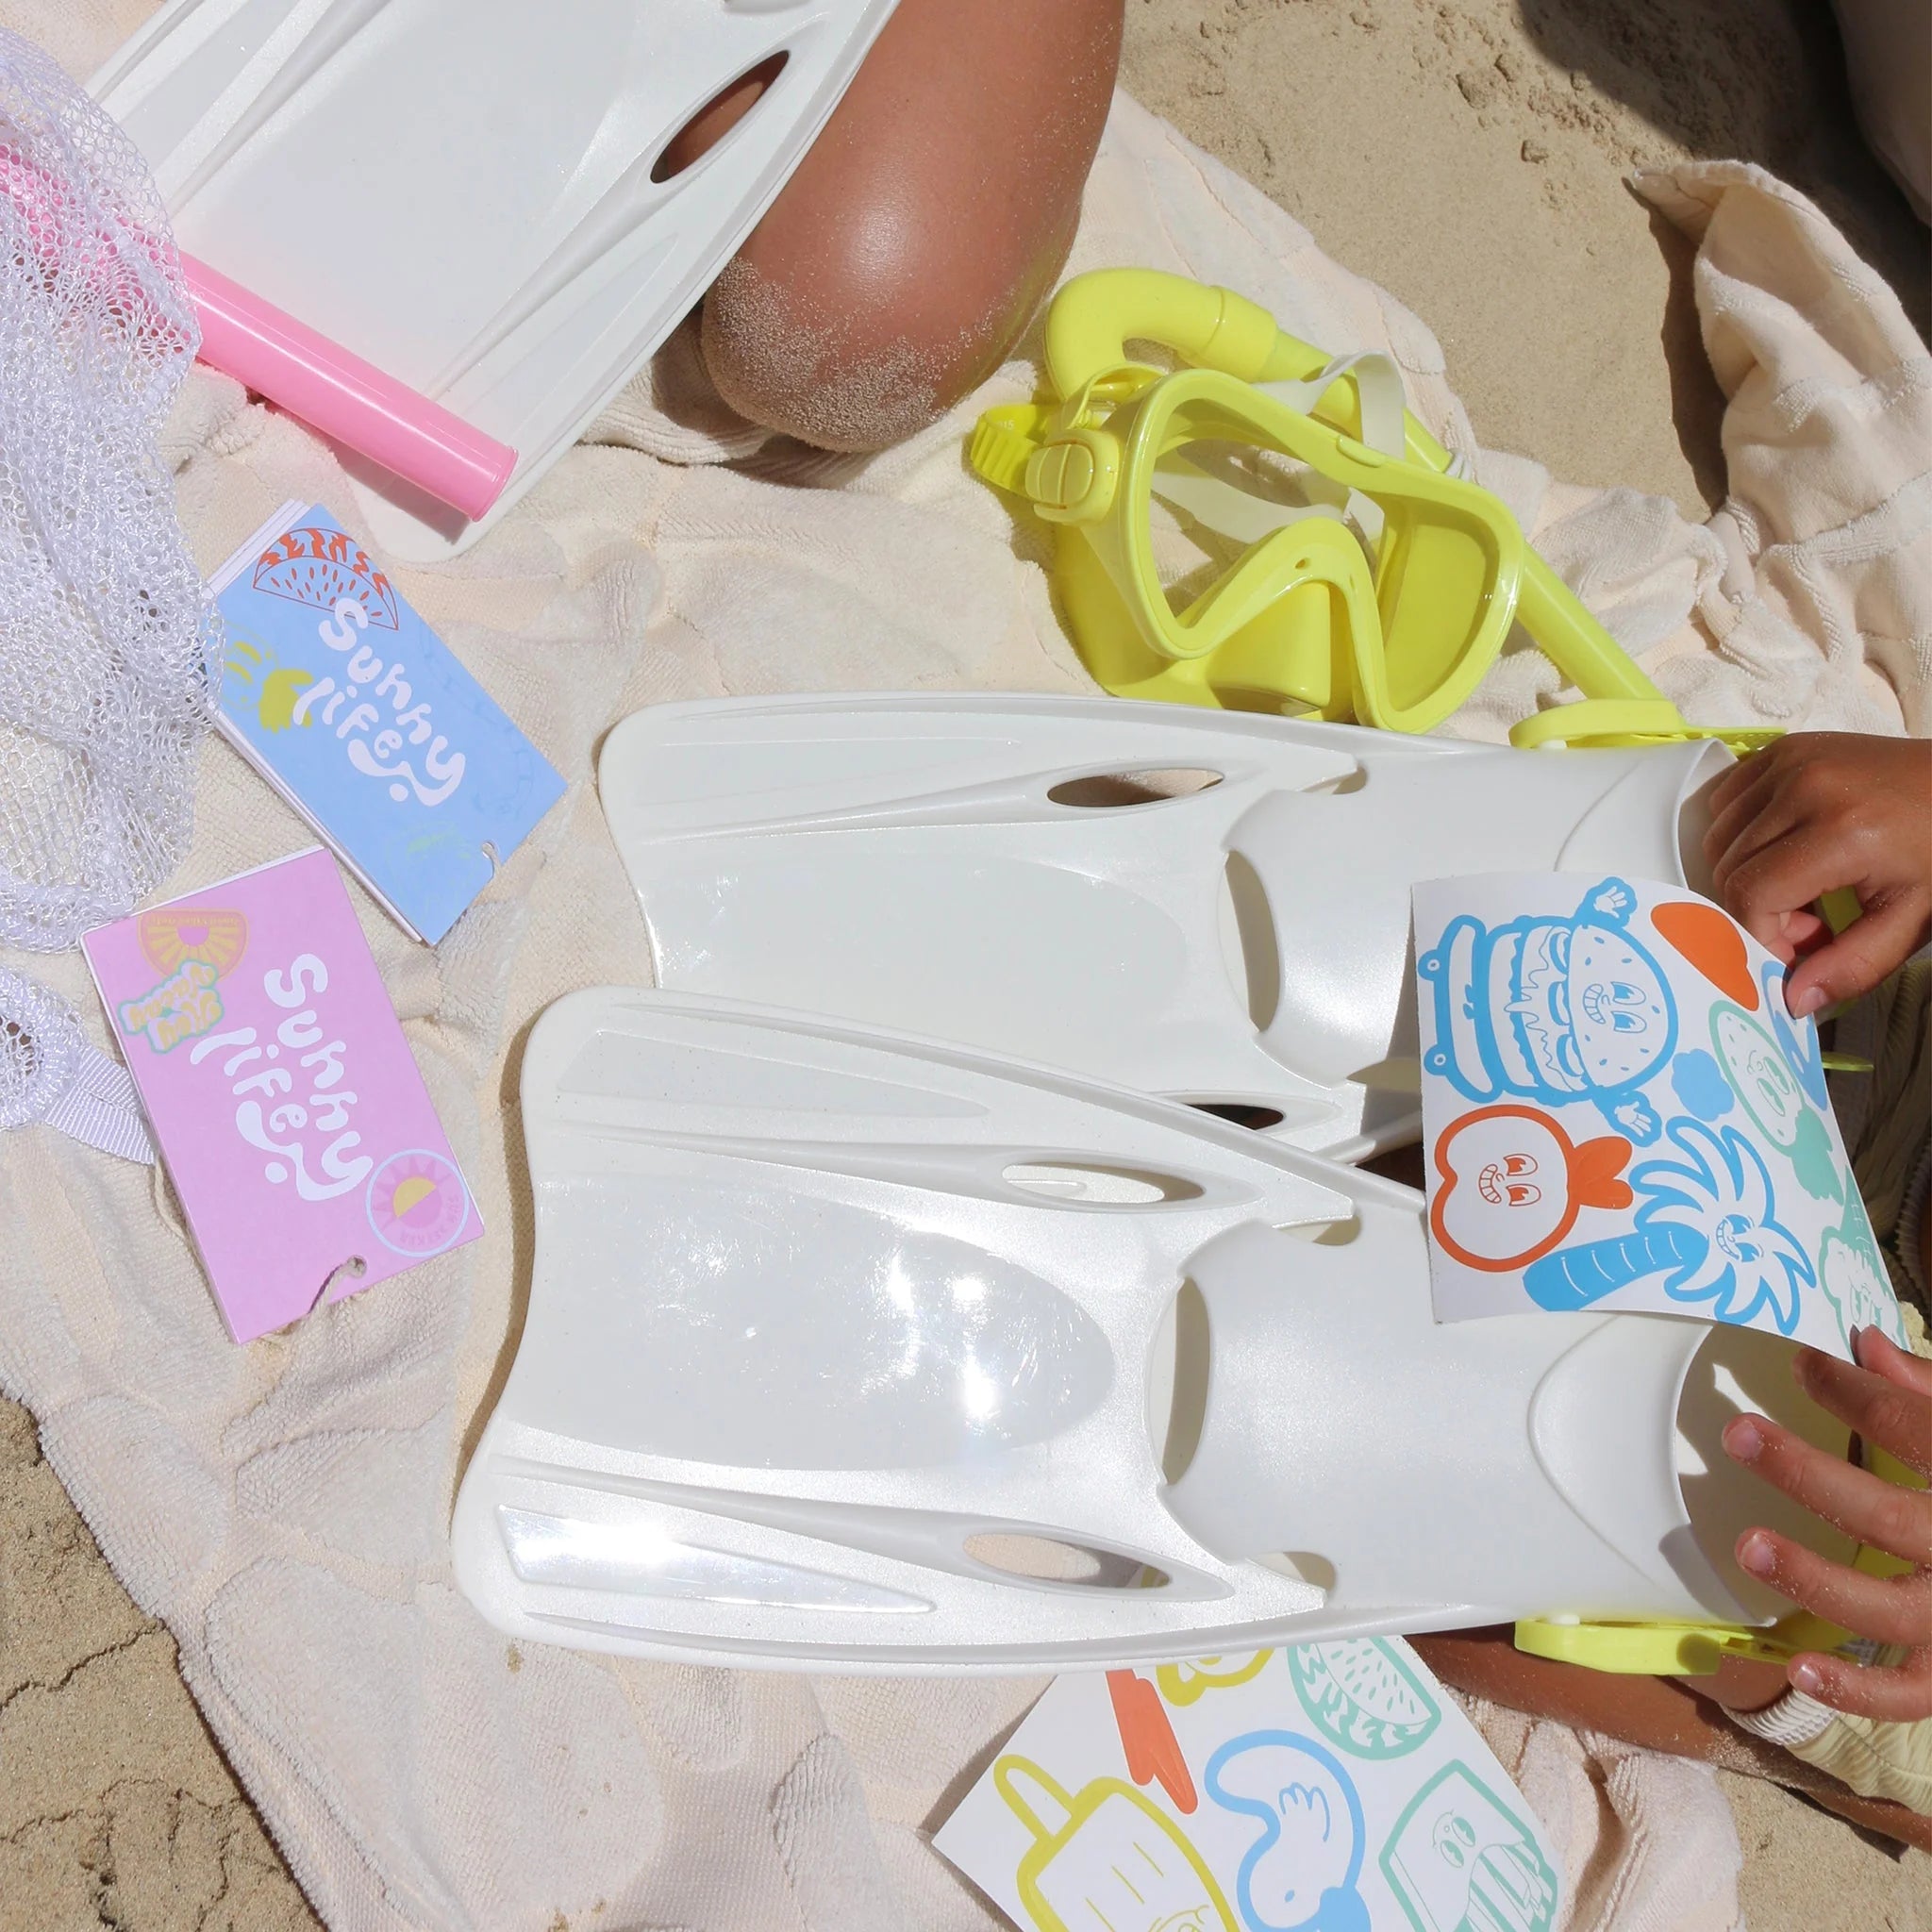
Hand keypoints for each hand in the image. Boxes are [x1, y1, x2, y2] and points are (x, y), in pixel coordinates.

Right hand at [1703, 732, 1931, 1014]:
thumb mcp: (1913, 920)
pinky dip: (1741, 834)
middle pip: (1729, 868)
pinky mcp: (1782, 749)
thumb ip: (1853, 966)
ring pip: (1719, 837)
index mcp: (1843, 831)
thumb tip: (1793, 1001)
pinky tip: (1783, 847)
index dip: (1761, 935)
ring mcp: (1789, 762)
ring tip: (1799, 884)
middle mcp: (1805, 787)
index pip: (1751, 894)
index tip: (1795, 952)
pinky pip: (1726, 802)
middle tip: (1808, 923)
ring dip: (1745, 873)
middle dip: (1757, 910)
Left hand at [1718, 1327, 1931, 1720]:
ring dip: (1816, 1578)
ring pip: (1890, 1610)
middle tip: (1737, 1432)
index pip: (1912, 1426)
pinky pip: (1912, 1696)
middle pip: (1889, 1516)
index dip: (1851, 1390)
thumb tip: (1863, 1342)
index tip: (1799, 1364)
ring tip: (1748, 1544)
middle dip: (1810, 1474)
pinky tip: (1800, 1668)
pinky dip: (1857, 1693)